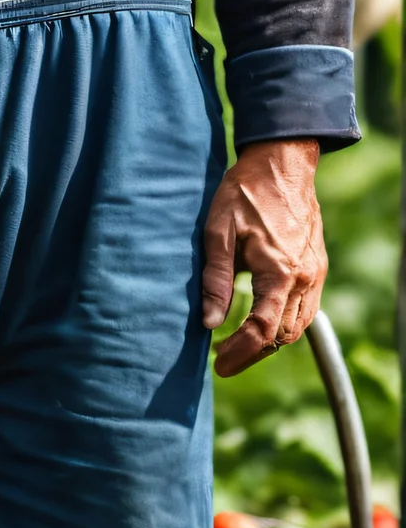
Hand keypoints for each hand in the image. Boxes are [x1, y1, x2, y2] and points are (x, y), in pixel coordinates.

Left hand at [202, 138, 325, 377]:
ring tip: (238, 344)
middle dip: (254, 353)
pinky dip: (285, 322)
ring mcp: (315, 273)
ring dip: (271, 341)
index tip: (219, 365)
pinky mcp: (317, 267)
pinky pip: (306, 308)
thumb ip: (216, 279)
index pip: (263, 330)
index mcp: (280, 272)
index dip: (240, 353)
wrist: (282, 162)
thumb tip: (209, 322)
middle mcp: (304, 278)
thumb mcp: (219, 231)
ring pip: (298, 325)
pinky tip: (262, 319)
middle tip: (224, 358)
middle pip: (284, 335)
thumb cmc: (246, 192)